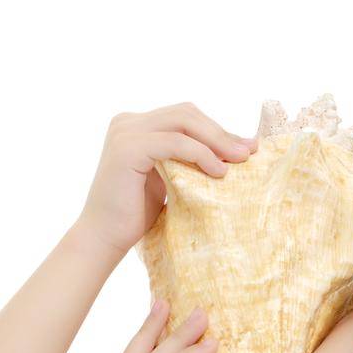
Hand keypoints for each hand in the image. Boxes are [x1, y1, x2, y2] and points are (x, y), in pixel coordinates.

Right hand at [74, 103, 257, 258]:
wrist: (104, 239)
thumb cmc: (136, 217)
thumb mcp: (168, 180)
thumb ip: (187, 161)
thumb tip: (228, 154)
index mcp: (137, 126)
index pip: (185, 117)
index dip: (217, 129)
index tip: (246, 147)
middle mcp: (129, 122)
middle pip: (186, 113)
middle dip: (221, 132)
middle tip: (248, 152)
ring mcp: (126, 131)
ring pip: (183, 122)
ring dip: (216, 141)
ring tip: (238, 162)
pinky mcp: (128, 148)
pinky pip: (175, 143)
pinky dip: (200, 154)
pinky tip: (217, 171)